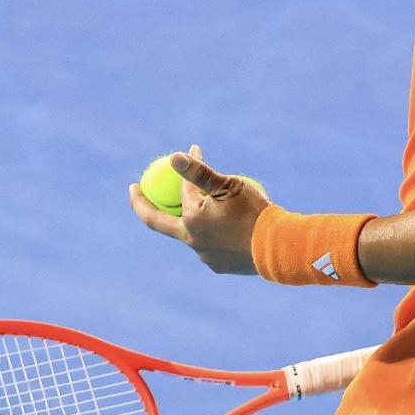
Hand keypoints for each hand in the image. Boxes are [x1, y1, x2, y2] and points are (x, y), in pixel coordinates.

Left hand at [128, 144, 269, 275]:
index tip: (195, 149)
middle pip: (158, 221)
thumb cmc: (256, 212)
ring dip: (189, 217)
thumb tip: (173, 156)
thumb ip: (198, 173)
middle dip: (142, 204)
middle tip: (134, 189)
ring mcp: (204, 256)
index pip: (184, 188)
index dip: (187, 168)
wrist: (280, 248)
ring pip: (190, 231)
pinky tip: (223, 225)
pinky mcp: (219, 266)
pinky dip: (211, 231)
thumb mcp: (229, 186)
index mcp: (191, 218)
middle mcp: (192, 240)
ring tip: (199, 204)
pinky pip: (209, 244)